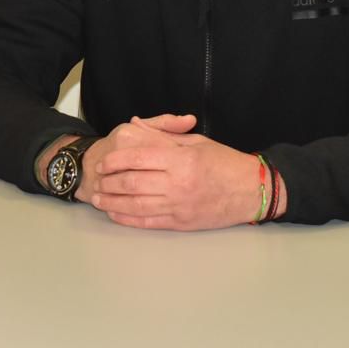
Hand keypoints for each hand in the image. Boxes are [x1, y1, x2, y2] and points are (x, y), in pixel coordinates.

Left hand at [89, 119, 263, 229]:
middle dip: (110, 181)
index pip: (139, 158)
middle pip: (133, 182)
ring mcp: (179, 205)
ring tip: (98, 198)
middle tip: (96, 179)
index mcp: (181, 160)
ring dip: (113, 202)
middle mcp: (178, 183)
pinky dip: (128, 219)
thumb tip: (135, 124)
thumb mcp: (195, 141)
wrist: (252, 190)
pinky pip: (149, 222)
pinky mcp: (181, 223)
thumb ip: (163, 135)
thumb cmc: (224, 162)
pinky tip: (115, 214)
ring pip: (137, 205)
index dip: (116, 160)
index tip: (103, 161)